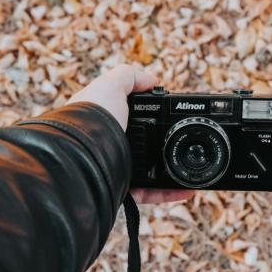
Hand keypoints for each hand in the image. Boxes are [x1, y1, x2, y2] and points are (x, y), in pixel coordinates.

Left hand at [69, 65, 193, 204]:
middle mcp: (107, 144)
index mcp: (103, 121)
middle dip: (164, 144)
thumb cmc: (91, 118)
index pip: (131, 117)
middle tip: (183, 142)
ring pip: (149, 171)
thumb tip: (152, 81)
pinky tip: (186, 189)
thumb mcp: (110, 85)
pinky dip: (169, 193)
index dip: (150, 115)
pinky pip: (150, 193)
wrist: (82, 154)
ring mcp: (115, 167)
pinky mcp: (121, 189)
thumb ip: (130, 77)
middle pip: (143, 145)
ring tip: (189, 168)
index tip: (170, 116)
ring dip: (171, 170)